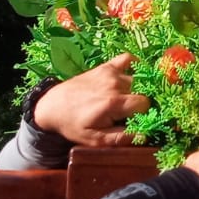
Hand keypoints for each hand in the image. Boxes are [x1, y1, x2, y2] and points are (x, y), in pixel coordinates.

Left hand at [35, 53, 150, 146]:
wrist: (54, 106)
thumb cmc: (74, 125)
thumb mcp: (95, 139)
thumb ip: (120, 138)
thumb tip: (143, 134)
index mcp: (114, 103)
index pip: (145, 104)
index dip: (143, 113)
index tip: (135, 119)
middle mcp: (115, 84)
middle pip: (142, 91)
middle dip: (138, 102)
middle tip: (126, 112)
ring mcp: (110, 73)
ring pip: (136, 79)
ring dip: (133, 89)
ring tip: (122, 99)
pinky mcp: (105, 67)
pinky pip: (127, 58)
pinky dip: (132, 65)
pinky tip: (130, 75)